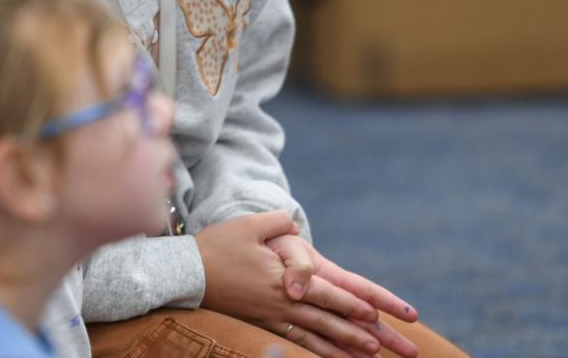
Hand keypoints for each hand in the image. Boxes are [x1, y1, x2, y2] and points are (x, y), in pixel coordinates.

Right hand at [194, 213, 382, 357]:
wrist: (186, 273)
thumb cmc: (217, 246)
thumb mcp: (249, 225)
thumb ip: (278, 222)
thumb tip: (296, 226)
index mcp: (283, 279)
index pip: (325, 293)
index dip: (351, 304)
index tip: (374, 315)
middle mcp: (281, 304)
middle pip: (325, 321)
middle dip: (356, 334)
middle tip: (382, 347)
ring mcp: (270, 318)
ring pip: (312, 337)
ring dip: (340, 348)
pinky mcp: (259, 325)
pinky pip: (293, 343)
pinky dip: (313, 352)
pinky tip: (326, 357)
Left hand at [267, 233, 419, 357]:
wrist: (249, 247)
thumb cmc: (270, 242)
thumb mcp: (283, 243)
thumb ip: (296, 264)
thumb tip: (296, 290)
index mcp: (326, 272)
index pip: (361, 288)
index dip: (385, 301)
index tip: (411, 315)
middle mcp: (325, 292)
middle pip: (362, 316)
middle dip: (387, 334)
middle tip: (412, 353)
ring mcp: (314, 307)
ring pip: (345, 330)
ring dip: (364, 346)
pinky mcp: (298, 318)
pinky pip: (319, 338)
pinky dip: (335, 351)